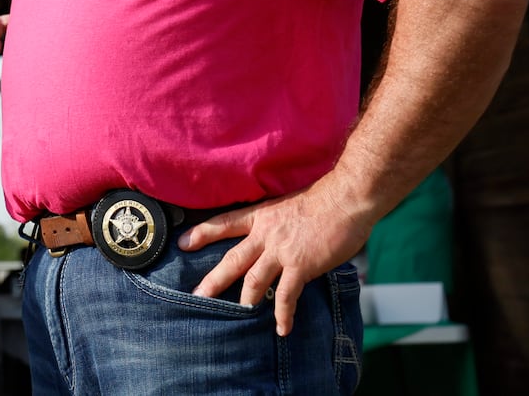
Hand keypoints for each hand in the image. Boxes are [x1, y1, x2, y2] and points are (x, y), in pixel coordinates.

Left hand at [177, 184, 373, 336]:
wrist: (345, 199)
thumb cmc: (324, 199)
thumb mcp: (288, 204)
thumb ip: (278, 223)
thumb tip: (275, 238)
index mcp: (262, 215)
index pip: (225, 223)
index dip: (202, 233)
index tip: (183, 243)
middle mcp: (266, 233)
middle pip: (231, 258)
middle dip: (213, 279)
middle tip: (196, 296)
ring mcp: (281, 251)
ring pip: (253, 280)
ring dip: (244, 301)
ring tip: (235, 316)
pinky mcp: (300, 266)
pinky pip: (286, 296)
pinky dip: (283, 314)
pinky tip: (281, 328)